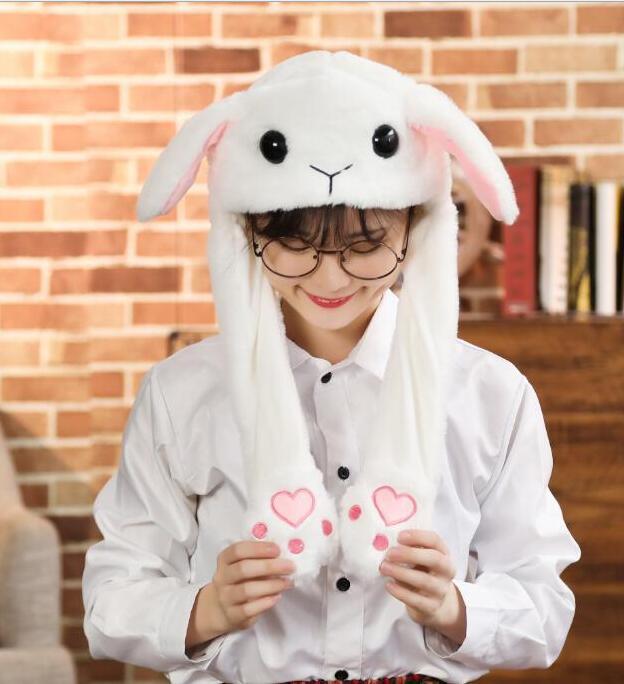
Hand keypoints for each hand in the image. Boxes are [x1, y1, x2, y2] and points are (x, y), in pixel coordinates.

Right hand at [212, 540, 295, 632]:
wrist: (221, 609)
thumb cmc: (239, 581)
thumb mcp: (243, 566)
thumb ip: (259, 559)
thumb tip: (283, 555)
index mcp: (225, 560)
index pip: (238, 550)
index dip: (258, 548)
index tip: (277, 550)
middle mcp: (222, 577)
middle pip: (243, 569)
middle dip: (269, 566)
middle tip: (289, 566)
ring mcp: (225, 597)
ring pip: (246, 590)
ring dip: (271, 585)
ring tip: (287, 583)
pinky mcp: (232, 615)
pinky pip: (247, 609)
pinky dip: (265, 603)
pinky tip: (277, 597)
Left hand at [378, 529, 465, 644]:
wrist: (433, 602)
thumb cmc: (422, 572)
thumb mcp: (420, 557)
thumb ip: (408, 548)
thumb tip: (385, 542)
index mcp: (443, 553)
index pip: (435, 540)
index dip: (418, 536)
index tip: (399, 536)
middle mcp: (446, 571)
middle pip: (434, 559)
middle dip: (410, 554)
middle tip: (390, 553)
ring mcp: (441, 590)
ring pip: (424, 581)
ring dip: (401, 573)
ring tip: (384, 567)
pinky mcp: (432, 607)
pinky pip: (416, 600)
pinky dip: (400, 592)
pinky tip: (389, 585)